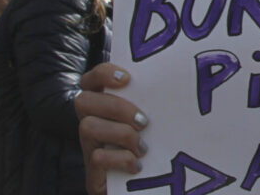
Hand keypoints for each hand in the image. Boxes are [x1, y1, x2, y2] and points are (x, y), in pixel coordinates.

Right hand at [76, 63, 148, 194]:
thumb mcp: (154, 118)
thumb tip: (176, 79)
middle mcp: (90, 121)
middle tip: (143, 121)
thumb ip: (154, 100)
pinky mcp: (93, 170)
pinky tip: (137, 164)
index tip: (127, 79)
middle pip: (83, 101)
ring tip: (143, 146)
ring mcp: (89, 146)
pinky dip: (120, 159)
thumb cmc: (154, 142)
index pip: (91, 78)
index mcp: (103, 104)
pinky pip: (97, 158)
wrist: (147, 183)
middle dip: (116, 107)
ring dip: (121, 134)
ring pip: (87, 127)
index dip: (104, 74)